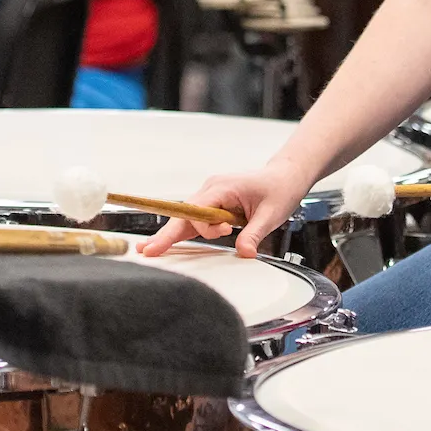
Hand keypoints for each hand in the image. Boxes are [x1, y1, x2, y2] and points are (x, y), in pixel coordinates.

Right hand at [141, 160, 313, 258]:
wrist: (284, 176)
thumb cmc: (278, 190)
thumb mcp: (271, 214)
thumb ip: (254, 234)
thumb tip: (244, 253)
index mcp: (222, 187)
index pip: (200, 210)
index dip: (204, 227)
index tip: (223, 234)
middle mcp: (210, 190)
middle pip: (183, 214)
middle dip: (166, 233)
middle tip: (147, 250)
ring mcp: (210, 196)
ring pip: (185, 217)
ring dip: (170, 234)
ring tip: (150, 249)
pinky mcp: (213, 204)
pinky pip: (194, 219)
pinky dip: (181, 231)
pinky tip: (165, 242)